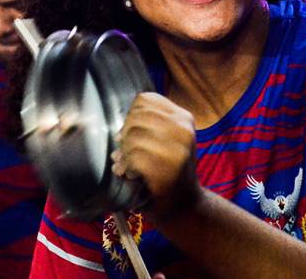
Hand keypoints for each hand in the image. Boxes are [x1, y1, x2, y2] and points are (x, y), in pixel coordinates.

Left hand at [112, 92, 200, 219]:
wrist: (185, 206)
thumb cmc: (170, 171)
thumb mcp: (170, 140)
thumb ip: (152, 125)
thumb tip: (120, 127)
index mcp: (183, 118)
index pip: (145, 99)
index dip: (132, 114)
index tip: (132, 132)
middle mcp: (183, 130)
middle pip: (136, 117)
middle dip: (125, 135)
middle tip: (125, 152)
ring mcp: (177, 150)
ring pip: (133, 136)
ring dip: (123, 153)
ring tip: (126, 165)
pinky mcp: (167, 170)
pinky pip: (133, 157)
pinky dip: (125, 167)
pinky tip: (129, 175)